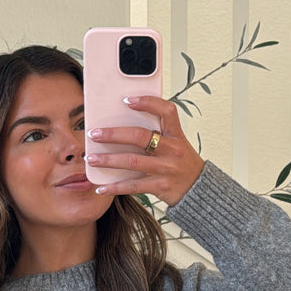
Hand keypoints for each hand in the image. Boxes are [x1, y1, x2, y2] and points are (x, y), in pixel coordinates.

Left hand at [85, 93, 203, 206]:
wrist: (198, 189)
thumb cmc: (181, 162)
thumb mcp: (175, 143)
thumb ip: (157, 132)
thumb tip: (124, 121)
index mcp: (176, 134)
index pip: (166, 111)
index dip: (148, 103)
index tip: (126, 100)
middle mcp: (172, 150)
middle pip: (140, 136)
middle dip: (113, 134)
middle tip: (94, 134)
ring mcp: (167, 169)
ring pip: (132, 161)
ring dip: (108, 160)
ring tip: (91, 159)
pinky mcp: (161, 186)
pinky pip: (133, 186)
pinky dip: (115, 187)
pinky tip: (101, 187)